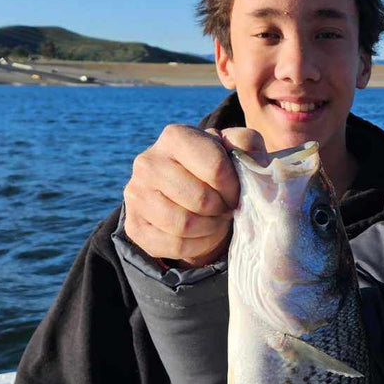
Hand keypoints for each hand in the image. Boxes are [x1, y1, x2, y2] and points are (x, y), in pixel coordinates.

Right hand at [122, 123, 265, 266]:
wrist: (184, 194)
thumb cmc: (215, 169)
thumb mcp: (235, 150)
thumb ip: (246, 143)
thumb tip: (249, 153)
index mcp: (174, 137)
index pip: (215, 167)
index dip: (234, 188)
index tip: (236, 194)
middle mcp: (147, 162)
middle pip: (200, 199)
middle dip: (222, 210)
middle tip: (226, 210)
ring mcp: (135, 194)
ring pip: (184, 225)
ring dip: (211, 229)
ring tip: (216, 221)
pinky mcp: (134, 225)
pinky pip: (174, 245)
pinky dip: (198, 246)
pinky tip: (203, 235)